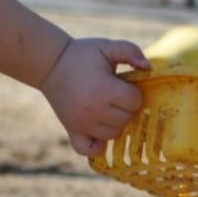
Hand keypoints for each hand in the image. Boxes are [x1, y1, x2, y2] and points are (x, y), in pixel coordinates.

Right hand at [39, 38, 148, 155]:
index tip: (124, 85)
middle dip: (127, 107)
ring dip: (116, 123)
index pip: (135, 101)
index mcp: (103, 89)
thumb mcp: (107, 46)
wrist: (50, 64)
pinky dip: (98, 146)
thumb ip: (130, 51)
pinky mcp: (71, 130)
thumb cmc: (82, 54)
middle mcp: (93, 110)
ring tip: (108, 107)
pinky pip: (89, 150)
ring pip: (114, 134)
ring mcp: (81, 123)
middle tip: (116, 95)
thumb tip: (148, 68)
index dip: (134, 92)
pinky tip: (100, 131)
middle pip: (127, 119)